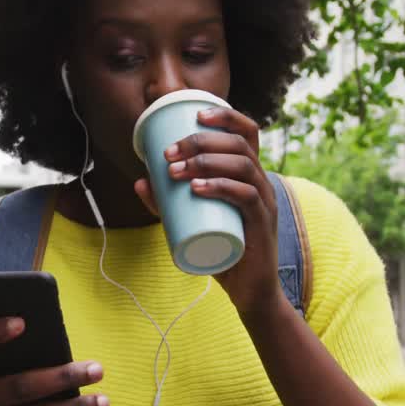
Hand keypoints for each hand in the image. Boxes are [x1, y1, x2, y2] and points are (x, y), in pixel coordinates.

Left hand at [134, 106, 284, 314]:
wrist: (248, 290)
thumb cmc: (222, 250)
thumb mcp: (191, 221)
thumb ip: (167, 204)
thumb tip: (140, 182)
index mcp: (249, 174)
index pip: (248, 132)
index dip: (225, 117)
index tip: (194, 116)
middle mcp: (261, 182)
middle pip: (238, 145)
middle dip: (200, 142)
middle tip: (168, 154)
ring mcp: (264, 202)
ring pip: (242, 166)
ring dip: (206, 162)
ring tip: (175, 171)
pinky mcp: (262, 224)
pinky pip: (246, 197)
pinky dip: (221, 188)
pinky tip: (198, 188)